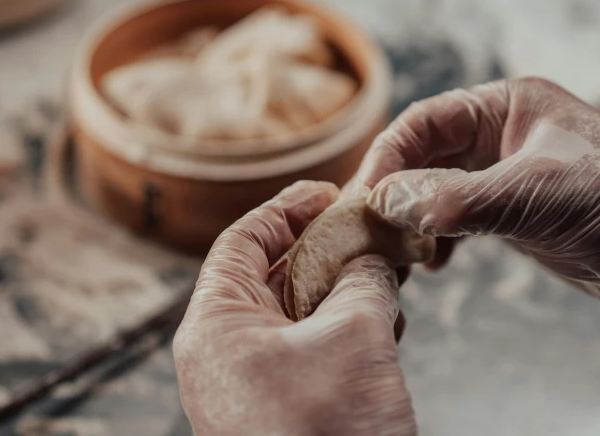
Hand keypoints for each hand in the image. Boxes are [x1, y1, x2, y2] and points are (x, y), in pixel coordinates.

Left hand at [173, 182, 416, 435]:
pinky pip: (308, 350)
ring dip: (341, 290)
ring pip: (294, 313)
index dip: (285, 209)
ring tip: (384, 278)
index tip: (326, 193)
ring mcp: (250, 384)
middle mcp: (223, 353)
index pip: (241, 242)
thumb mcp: (355, 338)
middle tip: (365, 230)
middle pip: (269, 274)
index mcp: (215, 326)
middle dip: (322, 250)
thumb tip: (371, 256)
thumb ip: (362, 280)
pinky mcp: (281, 408)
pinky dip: (343, 329)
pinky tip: (384, 324)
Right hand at [352, 77, 599, 325]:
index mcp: (506, 106)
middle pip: (423, 157)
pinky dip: (435, 240)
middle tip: (371, 227)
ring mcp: (502, 176)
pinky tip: (432, 262)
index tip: (366, 195)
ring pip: (434, 191)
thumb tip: (387, 202)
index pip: (425, 122)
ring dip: (411, 219)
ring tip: (399, 249)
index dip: (389, 156)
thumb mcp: (532, 193)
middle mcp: (499, 136)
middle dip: (396, 191)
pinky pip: (453, 220)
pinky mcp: (508, 214)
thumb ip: (454, 197)